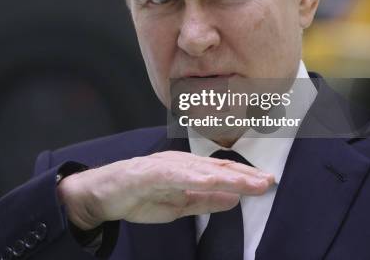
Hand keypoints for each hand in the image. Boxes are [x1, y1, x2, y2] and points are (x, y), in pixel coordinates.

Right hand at [57, 150, 274, 229]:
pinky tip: (211, 181)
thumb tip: (234, 199)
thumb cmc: (138, 196)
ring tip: (248, 182)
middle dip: (243, 175)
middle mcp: (178, 163)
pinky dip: (193, 177)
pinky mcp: (147, 172)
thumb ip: (204, 201)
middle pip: (215, 167)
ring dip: (226, 175)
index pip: (220, 172)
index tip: (267, 183)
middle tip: (268, 181)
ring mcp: (163, 165)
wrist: (101, 194)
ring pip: (199, 169)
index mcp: (186, 170)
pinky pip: (174, 175)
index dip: (244, 177)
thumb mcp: (178, 206)